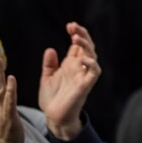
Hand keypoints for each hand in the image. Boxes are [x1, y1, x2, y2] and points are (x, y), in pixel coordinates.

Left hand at [39, 22, 100, 140]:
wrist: (54, 117)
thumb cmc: (52, 98)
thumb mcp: (47, 78)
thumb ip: (49, 64)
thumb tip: (50, 49)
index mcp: (71, 64)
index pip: (77, 45)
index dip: (76, 33)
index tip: (69, 25)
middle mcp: (79, 67)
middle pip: (86, 46)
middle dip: (82, 35)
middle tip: (73, 26)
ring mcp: (84, 75)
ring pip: (92, 55)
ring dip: (86, 45)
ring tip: (76, 38)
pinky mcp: (86, 84)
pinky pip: (94, 71)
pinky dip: (91, 63)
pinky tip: (83, 58)